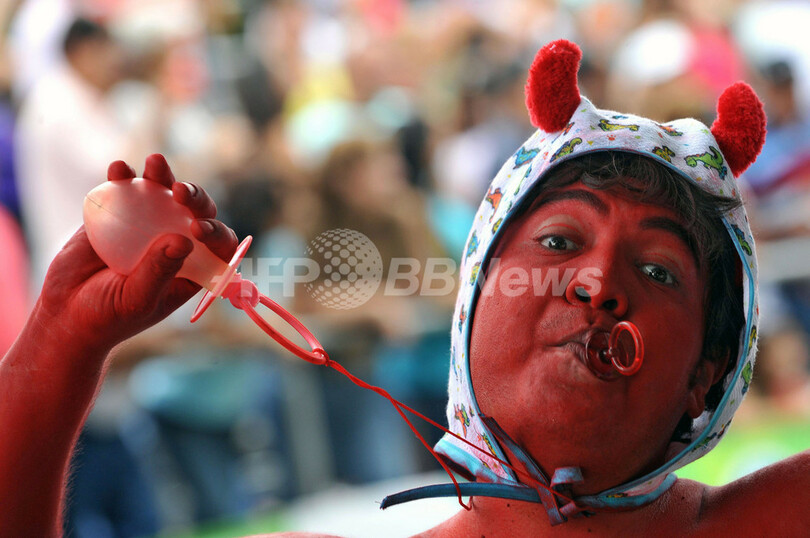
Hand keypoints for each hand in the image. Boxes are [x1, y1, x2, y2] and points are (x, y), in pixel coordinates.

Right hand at [34, 154, 237, 352]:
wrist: (67, 311)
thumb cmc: (109, 315)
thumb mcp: (137, 299)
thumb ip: (159, 271)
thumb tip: (184, 240)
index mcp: (194, 267)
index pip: (219, 244)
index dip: (217, 232)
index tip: (198, 229)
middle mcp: (177, 242)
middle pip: (196, 211)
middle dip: (194, 197)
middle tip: (180, 192)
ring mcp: (150, 225)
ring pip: (165, 194)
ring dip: (163, 176)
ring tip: (155, 163)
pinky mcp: (120, 214)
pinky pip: (127, 190)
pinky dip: (125, 176)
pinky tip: (120, 169)